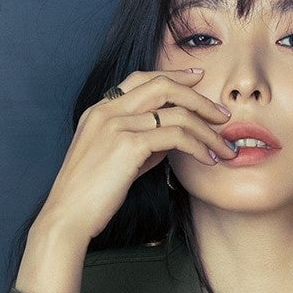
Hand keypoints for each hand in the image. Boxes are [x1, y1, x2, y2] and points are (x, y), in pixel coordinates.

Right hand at [33, 67, 237, 246]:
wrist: (67, 217)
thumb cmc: (90, 196)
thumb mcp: (114, 162)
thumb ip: (140, 145)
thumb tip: (170, 142)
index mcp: (100, 110)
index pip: (142, 79)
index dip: (174, 76)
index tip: (198, 79)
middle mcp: (107, 110)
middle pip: (163, 85)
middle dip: (198, 98)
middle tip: (222, 115)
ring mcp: (117, 124)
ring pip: (176, 113)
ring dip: (207, 130)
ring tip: (224, 147)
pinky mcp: (128, 145)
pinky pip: (176, 136)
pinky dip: (198, 146)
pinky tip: (208, 158)